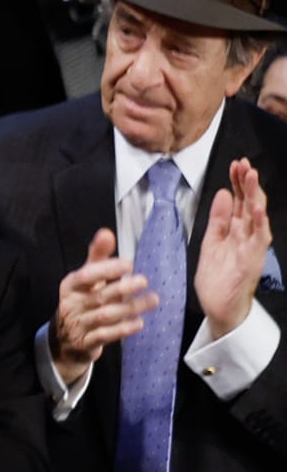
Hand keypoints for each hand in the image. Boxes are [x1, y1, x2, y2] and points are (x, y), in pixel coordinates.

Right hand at [49, 227, 156, 387]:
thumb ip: (97, 257)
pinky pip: (106, 336)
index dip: (107, 269)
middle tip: (144, 281)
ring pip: (106, 316)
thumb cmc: (81, 302)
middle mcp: (72, 305)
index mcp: (70, 286)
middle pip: (99, 296)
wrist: (63, 340)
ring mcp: (78, 325)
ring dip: (131, 308)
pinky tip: (140, 322)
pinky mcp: (86, 342)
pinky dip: (123, 329)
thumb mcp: (85, 280)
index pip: (86, 275)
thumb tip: (106, 232)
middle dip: (122, 288)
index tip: (128, 264)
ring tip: (153, 300)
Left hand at [197, 156, 273, 337]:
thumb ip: (218, 219)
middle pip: (249, 203)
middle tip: (244, 164)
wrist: (218, 307)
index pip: (239, 201)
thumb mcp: (211, 242)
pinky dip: (259, 223)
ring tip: (251, 176)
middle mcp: (247, 236)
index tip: (234, 165)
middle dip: (247, 183)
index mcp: (235, 230)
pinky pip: (259, 239)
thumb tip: (222, 193)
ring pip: (257, 216)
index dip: (237, 182)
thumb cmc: (217, 278)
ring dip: (255, 196)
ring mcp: (251, 247)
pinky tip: (257, 209)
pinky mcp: (253, 260)